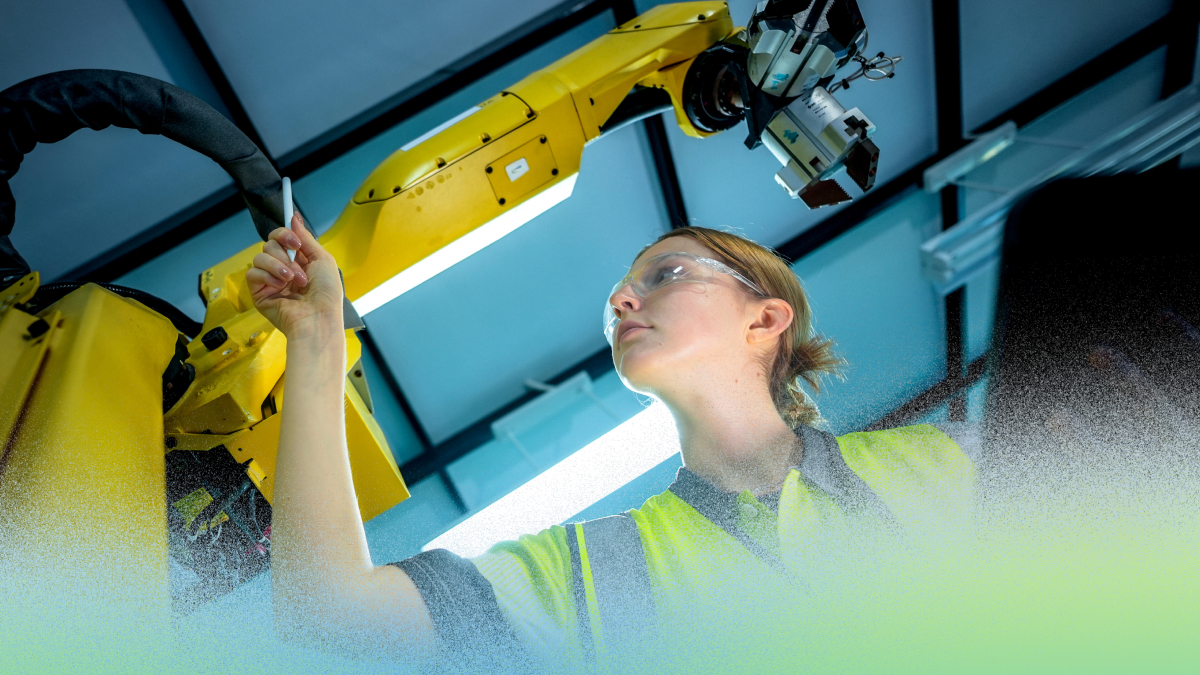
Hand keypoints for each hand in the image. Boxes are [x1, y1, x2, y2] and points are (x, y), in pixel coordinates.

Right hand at [246, 212, 342, 341]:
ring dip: (278, 266)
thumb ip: (306, 238)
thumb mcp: (322, 260)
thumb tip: (294, 218)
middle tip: (298, 270)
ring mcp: (270, 281)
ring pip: (260, 257)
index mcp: (299, 261)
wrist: (318, 318)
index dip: (284, 234)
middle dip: (284, 255)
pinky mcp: (259, 292)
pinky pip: (252, 273)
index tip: (293, 241)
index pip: (282, 238)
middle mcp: (283, 269)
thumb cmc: (326, 293)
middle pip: (270, 244)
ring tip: (291, 280)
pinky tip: (280, 286)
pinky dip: (267, 276)